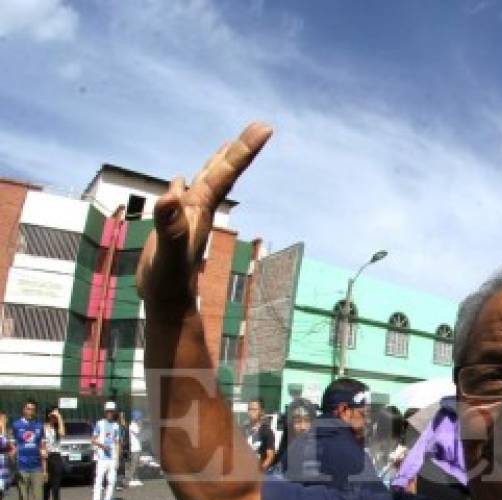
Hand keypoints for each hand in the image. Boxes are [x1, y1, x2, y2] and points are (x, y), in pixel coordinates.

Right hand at [137, 123, 272, 317]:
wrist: (167, 302)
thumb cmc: (168, 282)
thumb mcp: (167, 254)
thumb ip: (170, 228)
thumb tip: (171, 196)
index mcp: (201, 210)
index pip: (226, 174)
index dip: (244, 150)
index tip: (265, 128)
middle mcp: (199, 210)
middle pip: (222, 173)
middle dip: (239, 149)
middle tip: (261, 126)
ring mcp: (187, 218)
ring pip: (205, 183)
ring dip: (217, 163)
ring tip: (228, 145)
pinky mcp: (173, 227)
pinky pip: (181, 198)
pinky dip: (182, 186)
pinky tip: (178, 183)